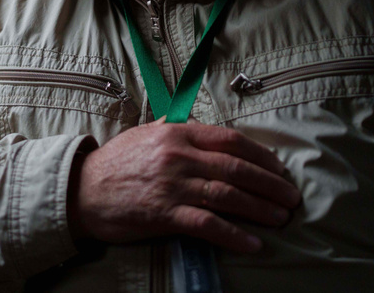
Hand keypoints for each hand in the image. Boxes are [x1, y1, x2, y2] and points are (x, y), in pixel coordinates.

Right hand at [68, 119, 300, 252]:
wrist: (83, 190)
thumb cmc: (118, 162)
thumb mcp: (148, 133)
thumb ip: (181, 130)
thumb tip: (210, 131)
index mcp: (179, 132)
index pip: (231, 140)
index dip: (261, 155)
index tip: (279, 168)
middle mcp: (180, 156)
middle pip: (237, 168)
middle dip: (270, 183)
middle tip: (291, 196)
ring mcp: (173, 185)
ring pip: (228, 195)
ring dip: (260, 208)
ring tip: (281, 218)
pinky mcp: (165, 214)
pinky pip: (208, 224)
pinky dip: (234, 235)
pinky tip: (253, 243)